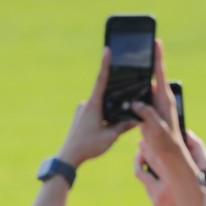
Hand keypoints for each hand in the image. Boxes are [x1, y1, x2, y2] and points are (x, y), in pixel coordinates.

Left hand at [56, 48, 136, 167]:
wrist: (68, 156)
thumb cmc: (88, 146)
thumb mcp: (110, 137)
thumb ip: (124, 126)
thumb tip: (137, 119)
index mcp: (93, 105)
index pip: (101, 80)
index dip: (106, 64)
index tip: (107, 49)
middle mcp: (86, 104)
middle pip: (105, 94)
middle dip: (116, 96)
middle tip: (124, 99)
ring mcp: (82, 110)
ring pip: (101, 105)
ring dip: (110, 111)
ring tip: (112, 125)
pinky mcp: (80, 116)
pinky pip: (96, 112)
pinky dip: (104, 116)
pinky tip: (106, 128)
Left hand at [135, 128, 205, 205]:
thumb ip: (198, 150)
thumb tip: (188, 134)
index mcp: (179, 174)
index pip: (156, 153)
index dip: (148, 143)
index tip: (145, 134)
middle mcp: (166, 186)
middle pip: (145, 163)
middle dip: (142, 151)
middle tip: (141, 142)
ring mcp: (159, 199)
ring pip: (143, 177)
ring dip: (143, 165)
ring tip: (143, 157)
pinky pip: (149, 190)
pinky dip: (151, 181)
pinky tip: (156, 177)